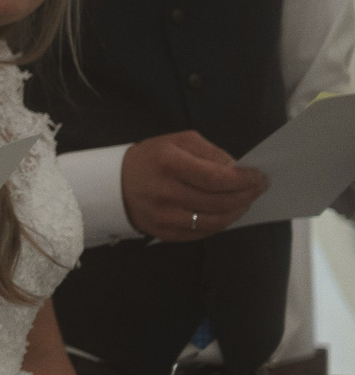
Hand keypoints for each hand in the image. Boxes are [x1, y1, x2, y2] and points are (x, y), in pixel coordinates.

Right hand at [121, 130, 267, 240]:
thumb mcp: (177, 142)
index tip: (260, 176)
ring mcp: (165, 216)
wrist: (113, 184)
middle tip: (259, 188)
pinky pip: (203, 233)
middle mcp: (166, 192)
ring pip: (216, 221)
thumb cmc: (151, 159)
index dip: (244, 179)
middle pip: (220, 201)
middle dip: (247, 194)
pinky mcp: (164, 233)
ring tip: (245, 201)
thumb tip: (237, 169)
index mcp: (169, 164)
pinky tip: (225, 212)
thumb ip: (210, 152)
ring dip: (237, 211)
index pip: (217, 178)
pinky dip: (221, 223)